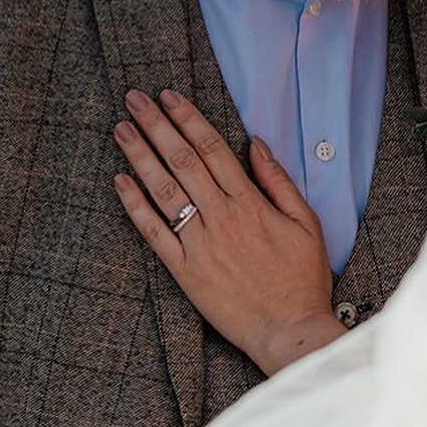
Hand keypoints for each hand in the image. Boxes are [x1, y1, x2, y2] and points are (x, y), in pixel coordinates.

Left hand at [112, 88, 346, 375]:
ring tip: (121, 128)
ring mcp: (199, 244)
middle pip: (182, 160)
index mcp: (249, 203)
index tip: (168, 96)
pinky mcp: (184, 271)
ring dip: (139, 155)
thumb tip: (256, 144)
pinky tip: (120, 181)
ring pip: (163, 190)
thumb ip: (279, 182)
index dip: (188, 118)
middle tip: (134, 99)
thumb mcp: (306, 223)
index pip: (211, 148)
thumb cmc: (302, 278)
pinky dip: (135, 205)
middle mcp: (220, 217)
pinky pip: (154, 232)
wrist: (288, 330)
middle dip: (156, 125)